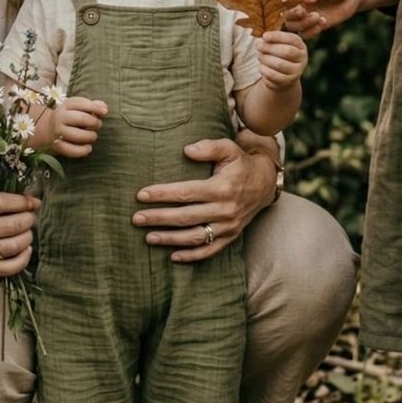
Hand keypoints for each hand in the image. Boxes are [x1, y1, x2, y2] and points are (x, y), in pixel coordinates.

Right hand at [0, 191, 40, 276]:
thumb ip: (5, 201)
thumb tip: (33, 201)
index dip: (21, 202)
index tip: (34, 203)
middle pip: (9, 226)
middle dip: (27, 220)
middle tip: (30, 218)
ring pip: (11, 246)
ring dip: (26, 238)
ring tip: (27, 233)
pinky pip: (9, 267)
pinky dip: (23, 258)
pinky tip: (26, 249)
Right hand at [49, 96, 107, 157]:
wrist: (49, 128)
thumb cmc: (70, 117)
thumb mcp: (79, 107)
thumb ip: (93, 106)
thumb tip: (104, 109)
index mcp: (66, 105)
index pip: (82, 103)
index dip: (95, 108)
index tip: (105, 112)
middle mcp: (60, 117)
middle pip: (82, 119)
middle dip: (94, 123)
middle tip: (97, 125)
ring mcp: (58, 132)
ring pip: (78, 136)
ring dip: (90, 136)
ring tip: (92, 136)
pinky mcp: (58, 145)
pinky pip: (72, 150)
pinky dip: (83, 150)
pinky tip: (88, 147)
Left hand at [131, 134, 276, 261]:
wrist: (265, 183)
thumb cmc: (240, 163)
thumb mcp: (229, 148)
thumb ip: (208, 147)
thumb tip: (187, 150)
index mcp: (222, 188)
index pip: (186, 193)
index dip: (162, 194)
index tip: (140, 195)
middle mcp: (226, 210)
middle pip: (186, 217)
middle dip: (159, 218)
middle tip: (136, 218)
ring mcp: (229, 226)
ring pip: (195, 237)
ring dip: (170, 239)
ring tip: (147, 237)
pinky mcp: (231, 237)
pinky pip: (210, 251)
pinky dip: (191, 256)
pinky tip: (172, 256)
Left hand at [257, 30, 306, 89]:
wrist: (283, 76)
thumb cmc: (279, 55)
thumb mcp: (279, 44)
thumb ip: (274, 39)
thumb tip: (264, 37)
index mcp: (301, 47)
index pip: (292, 39)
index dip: (277, 36)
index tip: (264, 36)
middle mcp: (302, 59)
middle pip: (287, 51)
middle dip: (270, 47)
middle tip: (258, 46)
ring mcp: (296, 72)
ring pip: (279, 64)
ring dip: (265, 58)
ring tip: (259, 55)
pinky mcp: (287, 82)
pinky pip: (273, 75)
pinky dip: (264, 69)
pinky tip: (261, 66)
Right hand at [286, 0, 355, 36]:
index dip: (283, 5)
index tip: (294, 5)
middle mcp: (295, 3)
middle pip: (284, 15)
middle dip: (293, 16)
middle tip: (304, 12)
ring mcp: (303, 15)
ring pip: (293, 26)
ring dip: (303, 24)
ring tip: (319, 17)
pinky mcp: (312, 25)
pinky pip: (304, 34)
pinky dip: (312, 31)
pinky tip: (323, 22)